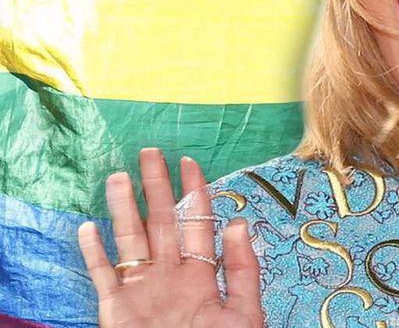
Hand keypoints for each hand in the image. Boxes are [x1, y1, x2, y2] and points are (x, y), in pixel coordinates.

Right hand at [77, 148, 263, 327]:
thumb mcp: (244, 313)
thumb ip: (242, 270)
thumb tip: (238, 224)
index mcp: (203, 276)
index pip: (198, 224)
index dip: (194, 193)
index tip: (190, 162)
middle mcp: (171, 276)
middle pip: (160, 223)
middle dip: (155, 187)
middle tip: (150, 152)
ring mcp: (142, 292)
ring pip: (130, 241)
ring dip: (122, 209)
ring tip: (117, 177)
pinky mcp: (117, 311)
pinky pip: (103, 277)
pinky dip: (94, 254)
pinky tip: (88, 229)